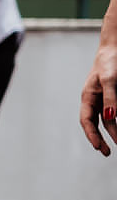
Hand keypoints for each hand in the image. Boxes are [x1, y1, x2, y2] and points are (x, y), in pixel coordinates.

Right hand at [80, 39, 116, 156]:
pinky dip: (116, 121)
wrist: (115, 47)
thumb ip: (111, 99)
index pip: (87, 121)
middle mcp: (94, 100)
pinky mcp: (113, 96)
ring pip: (106, 120)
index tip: (99, 147)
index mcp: (88, 97)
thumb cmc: (110, 61)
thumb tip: (111, 118)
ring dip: (112, 132)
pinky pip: (114, 112)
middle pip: (95, 124)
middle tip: (107, 152)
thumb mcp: (111, 80)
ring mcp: (103, 98)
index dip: (92, 135)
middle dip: (101, 139)